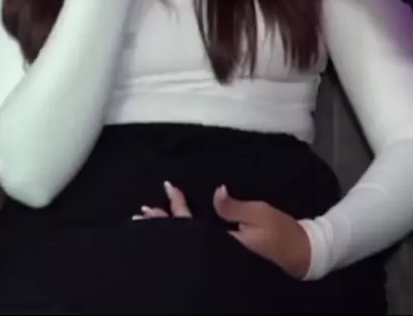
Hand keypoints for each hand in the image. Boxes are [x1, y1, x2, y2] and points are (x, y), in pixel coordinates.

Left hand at [134, 183, 310, 278]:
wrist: (302, 254)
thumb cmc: (281, 233)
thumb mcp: (259, 214)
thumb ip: (233, 206)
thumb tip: (215, 192)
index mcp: (221, 241)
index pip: (190, 226)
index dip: (174, 210)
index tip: (163, 192)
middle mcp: (217, 250)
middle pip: (184, 235)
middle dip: (163, 221)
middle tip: (142, 211)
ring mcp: (223, 251)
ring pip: (190, 238)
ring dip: (172, 225)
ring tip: (153, 216)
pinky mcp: (230, 251)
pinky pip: (200, 239)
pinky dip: (187, 229)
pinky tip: (180, 224)